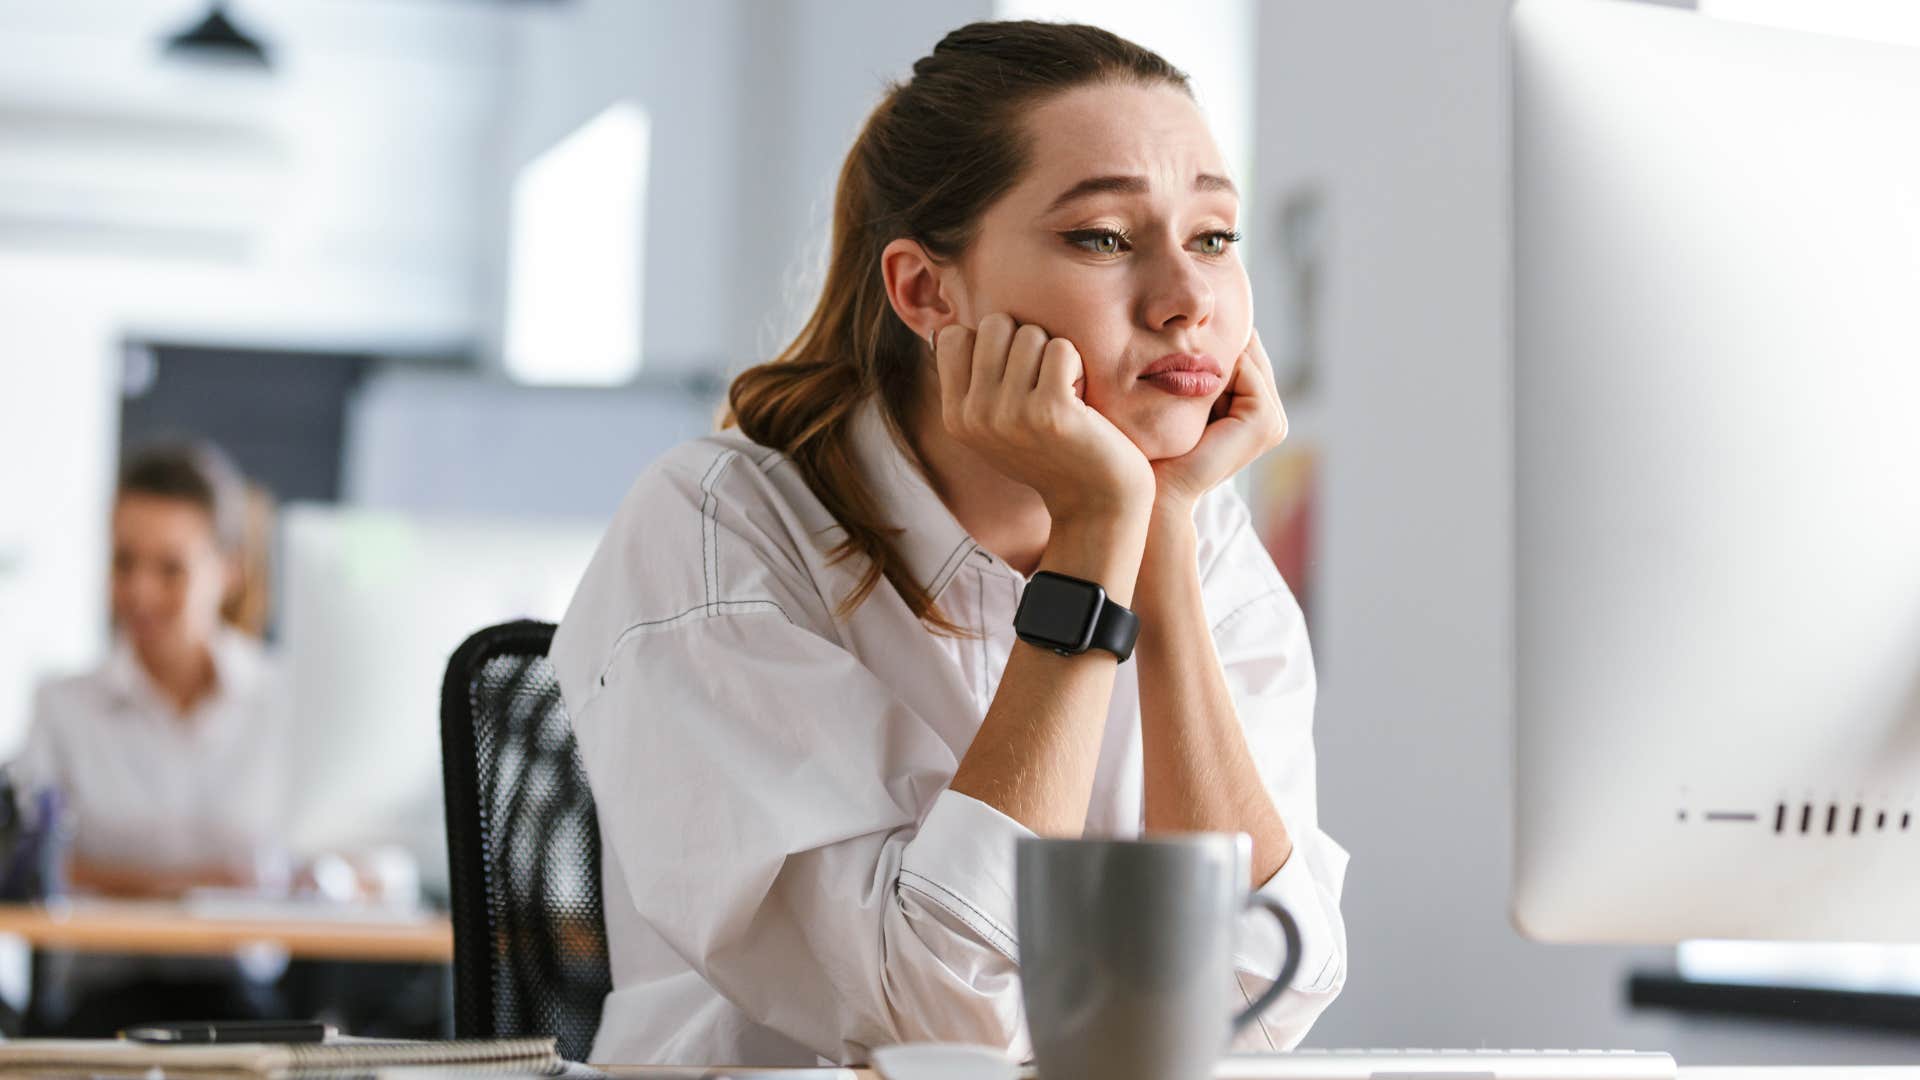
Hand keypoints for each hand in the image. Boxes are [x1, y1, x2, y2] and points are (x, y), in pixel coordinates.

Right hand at [935, 314, 1155, 524]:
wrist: (1096, 500)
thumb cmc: (1052, 450)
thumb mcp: (996, 424)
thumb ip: (974, 382)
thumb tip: (950, 326)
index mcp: (956, 417)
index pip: (953, 336)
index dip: (991, 342)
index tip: (1013, 373)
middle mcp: (975, 416)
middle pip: (994, 324)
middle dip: (1026, 340)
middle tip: (1043, 380)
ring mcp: (1010, 414)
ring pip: (1030, 333)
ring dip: (1055, 355)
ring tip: (1063, 392)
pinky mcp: (1050, 411)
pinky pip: (1061, 348)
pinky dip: (1077, 365)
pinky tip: (1080, 399)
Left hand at [1151, 329, 1288, 512]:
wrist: (1157, 491)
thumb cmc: (1156, 450)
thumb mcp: (1177, 400)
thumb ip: (1194, 369)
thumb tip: (1179, 322)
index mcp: (1254, 410)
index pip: (1241, 353)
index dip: (1211, 337)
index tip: (1176, 328)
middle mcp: (1270, 416)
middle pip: (1247, 352)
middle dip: (1216, 338)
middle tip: (1177, 326)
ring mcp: (1272, 421)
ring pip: (1245, 357)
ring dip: (1213, 350)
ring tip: (1176, 346)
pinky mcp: (1265, 422)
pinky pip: (1245, 369)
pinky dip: (1218, 364)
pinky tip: (1185, 369)